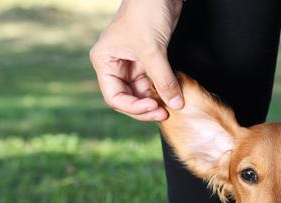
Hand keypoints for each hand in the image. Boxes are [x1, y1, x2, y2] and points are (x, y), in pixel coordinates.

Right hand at [89, 0, 183, 120]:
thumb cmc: (146, 11)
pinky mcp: (148, 59)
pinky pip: (152, 82)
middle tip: (164, 112)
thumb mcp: (154, 50)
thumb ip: (163, 80)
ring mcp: (132, 62)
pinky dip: (161, 89)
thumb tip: (175, 105)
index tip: (154, 108)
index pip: (114, 97)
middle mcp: (115, 63)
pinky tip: (172, 94)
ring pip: (141, 92)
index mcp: (105, 61)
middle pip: (127, 98)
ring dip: (155, 100)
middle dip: (145, 107)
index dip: (134, 107)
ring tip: (171, 105)